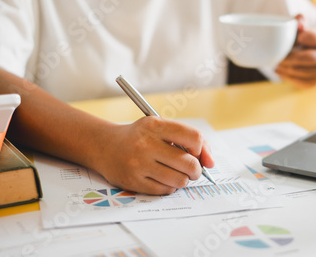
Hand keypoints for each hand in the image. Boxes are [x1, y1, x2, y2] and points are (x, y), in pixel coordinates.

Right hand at [95, 116, 214, 194]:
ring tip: (175, 174)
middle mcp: (146, 144)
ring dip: (183, 180)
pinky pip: (165, 191)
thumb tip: (211, 162)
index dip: (202, 149)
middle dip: (196, 170)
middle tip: (191, 170)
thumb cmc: (140, 137)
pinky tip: (161, 178)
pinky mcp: (133, 181)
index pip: (194, 137)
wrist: (105, 146)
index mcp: (156, 125)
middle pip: (189, 163)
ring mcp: (139, 164)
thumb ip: (188, 139)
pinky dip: (169, 187)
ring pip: (179, 180)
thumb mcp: (160, 128)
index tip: (198, 155)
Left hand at [275, 15, 315, 86]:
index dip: (296, 37)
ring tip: (274, 63)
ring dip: (284, 68)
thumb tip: (299, 22)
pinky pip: (298, 81)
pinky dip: (286, 76)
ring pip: (299, 71)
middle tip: (275, 55)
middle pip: (304, 58)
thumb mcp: (313, 30)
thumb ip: (302, 22)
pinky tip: (279, 71)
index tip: (288, 39)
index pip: (308, 37)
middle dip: (287, 57)